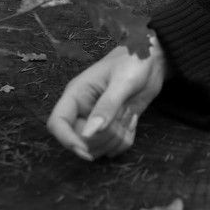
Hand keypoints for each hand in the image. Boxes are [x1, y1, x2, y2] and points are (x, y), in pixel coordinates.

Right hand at [46, 35, 167, 160]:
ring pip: (98, 146)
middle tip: (122, 118)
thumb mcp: (123, 82)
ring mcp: (98, 119)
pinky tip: (132, 121)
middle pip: (80, 140)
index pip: (57, 123)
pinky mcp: (113, 125)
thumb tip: (88, 134)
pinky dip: (125, 140)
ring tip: (128, 116)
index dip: (67, 141)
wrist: (152, 59)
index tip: (86, 151)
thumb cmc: (134, 60)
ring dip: (116, 139)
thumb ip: (106, 106)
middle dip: (102, 138)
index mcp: (77, 94)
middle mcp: (83, 109)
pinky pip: (114, 146)